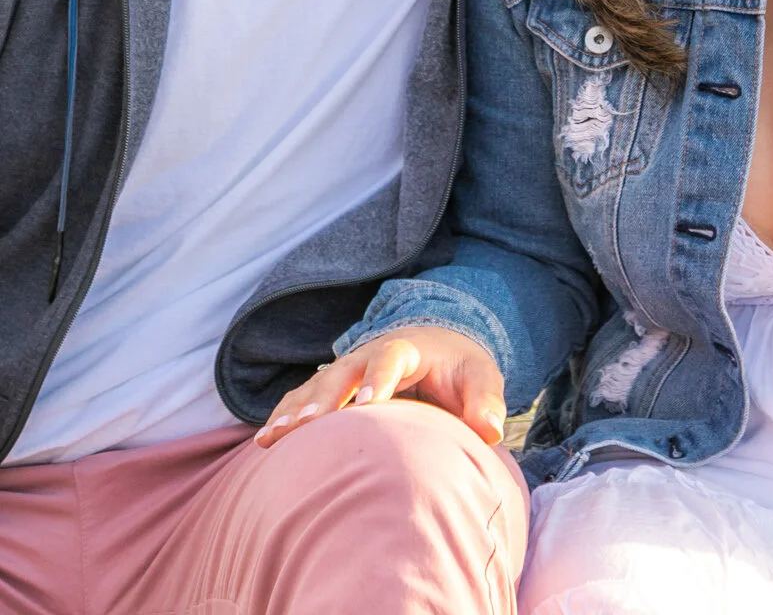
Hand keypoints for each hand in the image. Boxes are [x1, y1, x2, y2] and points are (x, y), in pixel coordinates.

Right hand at [255, 324, 506, 449]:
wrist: (437, 346)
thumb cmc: (459, 369)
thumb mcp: (480, 377)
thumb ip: (487, 401)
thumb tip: (491, 431)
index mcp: (406, 348)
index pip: (391, 357)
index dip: (379, 378)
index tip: (369, 404)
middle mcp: (368, 355)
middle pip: (341, 372)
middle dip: (323, 398)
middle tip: (306, 426)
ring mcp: (346, 371)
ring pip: (314, 387)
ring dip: (293, 411)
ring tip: (271, 439)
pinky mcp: (332, 389)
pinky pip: (302, 399)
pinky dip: (283, 416)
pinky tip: (264, 442)